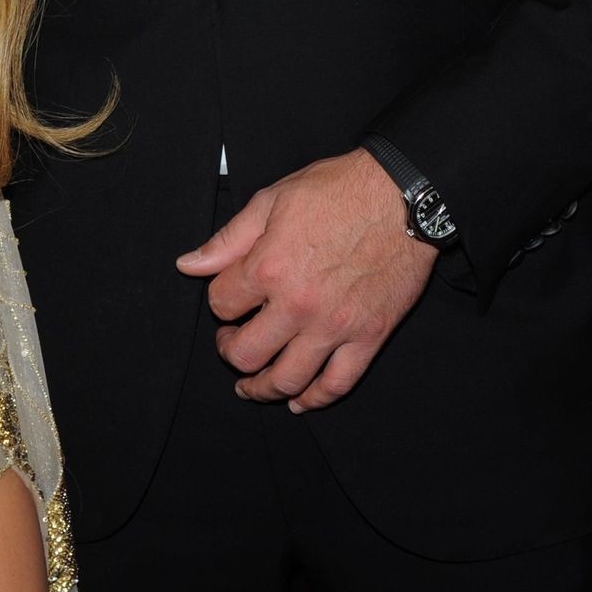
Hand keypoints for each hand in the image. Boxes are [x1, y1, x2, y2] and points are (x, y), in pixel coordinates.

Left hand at [176, 149, 435, 411]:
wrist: (402, 197)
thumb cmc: (337, 190)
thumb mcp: (272, 200)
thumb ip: (228, 239)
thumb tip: (188, 265)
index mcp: (269, 267)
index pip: (221, 303)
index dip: (218, 302)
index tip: (227, 298)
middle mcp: (298, 304)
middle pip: (246, 353)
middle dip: (229, 351)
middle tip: (230, 343)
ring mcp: (335, 326)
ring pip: (287, 380)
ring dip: (261, 388)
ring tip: (252, 384)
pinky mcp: (368, 337)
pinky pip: (337, 384)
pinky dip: (315, 400)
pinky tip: (299, 401)